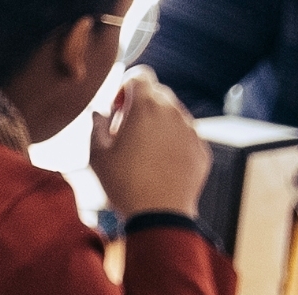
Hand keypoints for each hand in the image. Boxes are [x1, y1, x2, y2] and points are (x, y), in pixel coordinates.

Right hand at [91, 71, 211, 223]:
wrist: (159, 216)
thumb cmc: (123, 185)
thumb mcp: (97, 156)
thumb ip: (96, 127)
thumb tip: (98, 114)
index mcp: (145, 107)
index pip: (140, 75)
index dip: (125, 87)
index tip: (118, 109)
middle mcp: (172, 111)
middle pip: (157, 93)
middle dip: (141, 107)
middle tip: (126, 134)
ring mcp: (191, 130)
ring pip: (173, 115)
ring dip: (157, 126)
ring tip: (143, 155)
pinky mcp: (201, 149)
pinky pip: (185, 136)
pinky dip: (172, 144)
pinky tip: (160, 168)